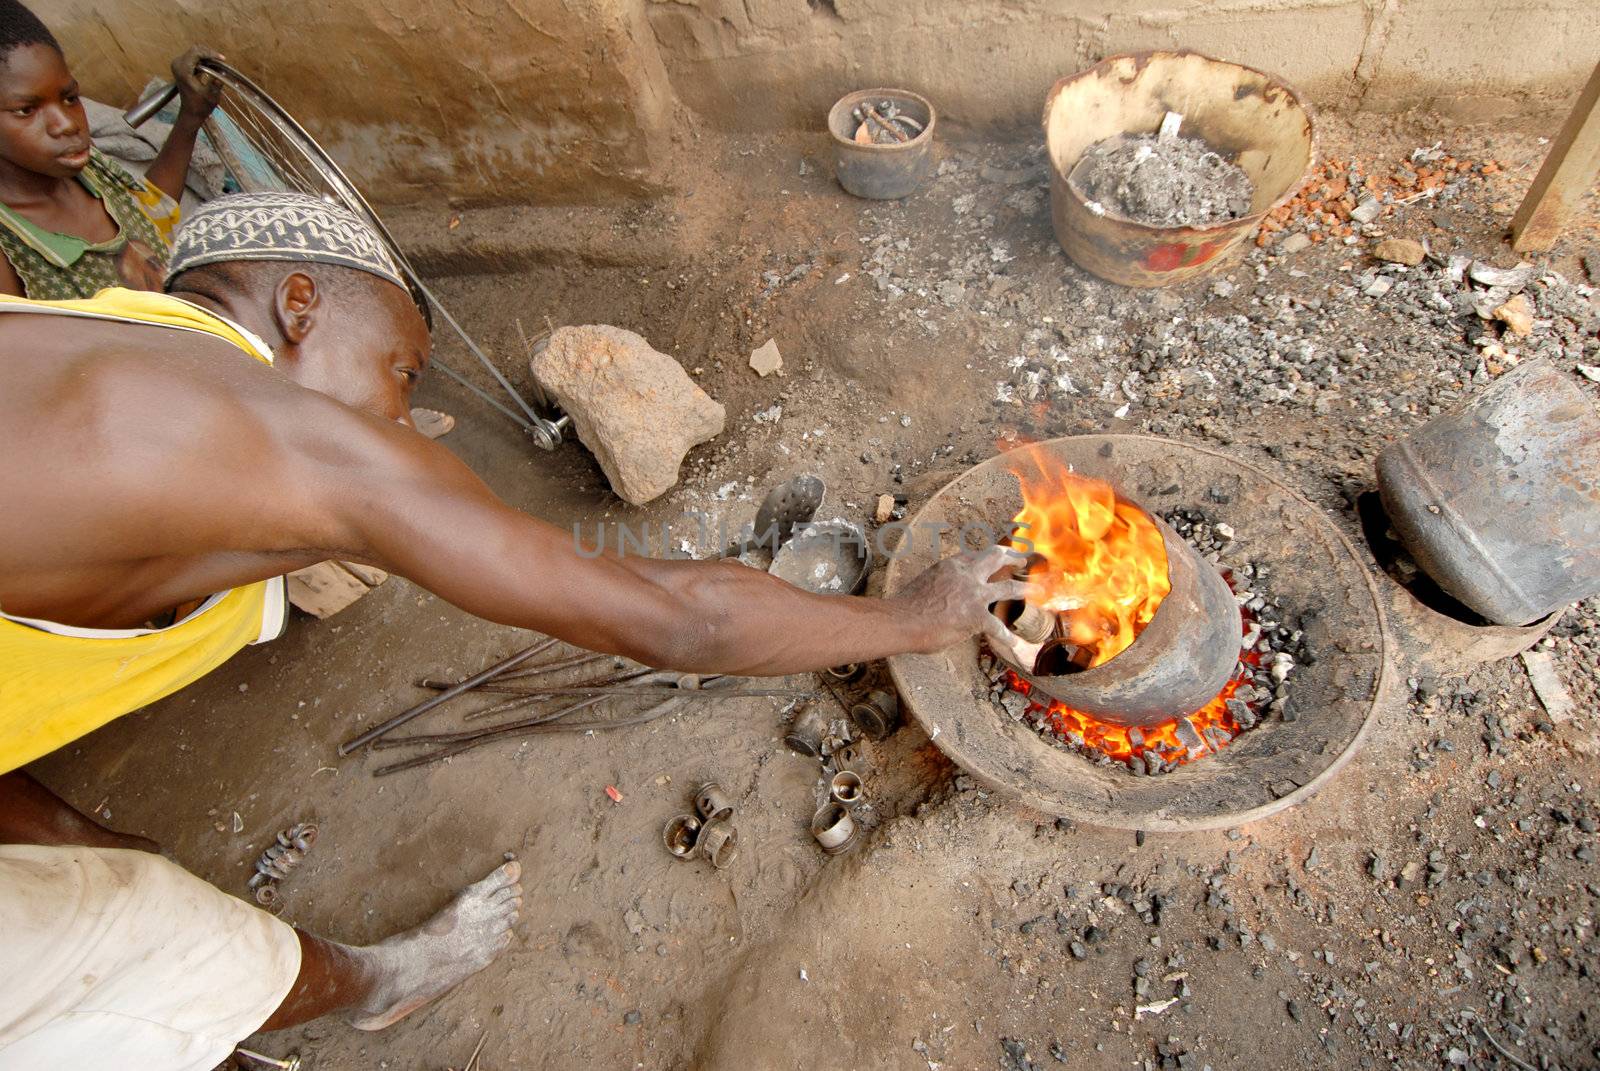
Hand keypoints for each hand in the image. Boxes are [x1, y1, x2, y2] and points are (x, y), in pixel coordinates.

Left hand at [172, 46, 223, 118]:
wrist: (190, 113)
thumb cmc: (201, 106)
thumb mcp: (212, 94)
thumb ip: (217, 80)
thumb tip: (224, 70)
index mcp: (183, 70)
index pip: (197, 52)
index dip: (211, 54)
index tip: (223, 60)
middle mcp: (178, 64)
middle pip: (195, 50)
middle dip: (210, 54)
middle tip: (222, 62)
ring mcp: (178, 65)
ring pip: (195, 52)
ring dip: (208, 57)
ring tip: (219, 65)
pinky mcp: (180, 66)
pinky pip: (193, 57)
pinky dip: (204, 60)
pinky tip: (212, 66)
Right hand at [889, 544, 1031, 652]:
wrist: (901, 620)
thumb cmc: (906, 606)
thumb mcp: (926, 582)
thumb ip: (942, 583)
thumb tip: (944, 593)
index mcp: (952, 565)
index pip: (976, 555)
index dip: (990, 556)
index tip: (997, 558)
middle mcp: (967, 575)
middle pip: (997, 557)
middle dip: (1014, 558)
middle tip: (1024, 562)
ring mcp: (974, 595)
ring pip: (1009, 588)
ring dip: (1026, 590)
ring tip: (1039, 592)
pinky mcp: (976, 617)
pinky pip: (999, 627)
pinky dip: (1008, 637)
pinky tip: (1016, 643)